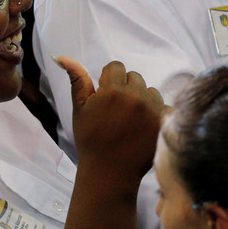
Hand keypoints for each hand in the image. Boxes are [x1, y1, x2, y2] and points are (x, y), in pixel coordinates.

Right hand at [57, 56, 163, 179]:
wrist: (110, 172)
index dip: (108, 80)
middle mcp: (136, 96)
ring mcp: (154, 108)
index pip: (116, 66)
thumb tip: (62, 56)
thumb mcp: (80, 109)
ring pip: (150, 90)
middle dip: (125, 88)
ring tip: (129, 120)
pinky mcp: (165, 120)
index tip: (104, 97)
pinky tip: (143, 127)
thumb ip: (77, 80)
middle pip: (134, 77)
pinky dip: (155, 113)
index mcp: (113, 90)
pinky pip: (163, 105)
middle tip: (116, 111)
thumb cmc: (91, 140)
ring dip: (142, 99)